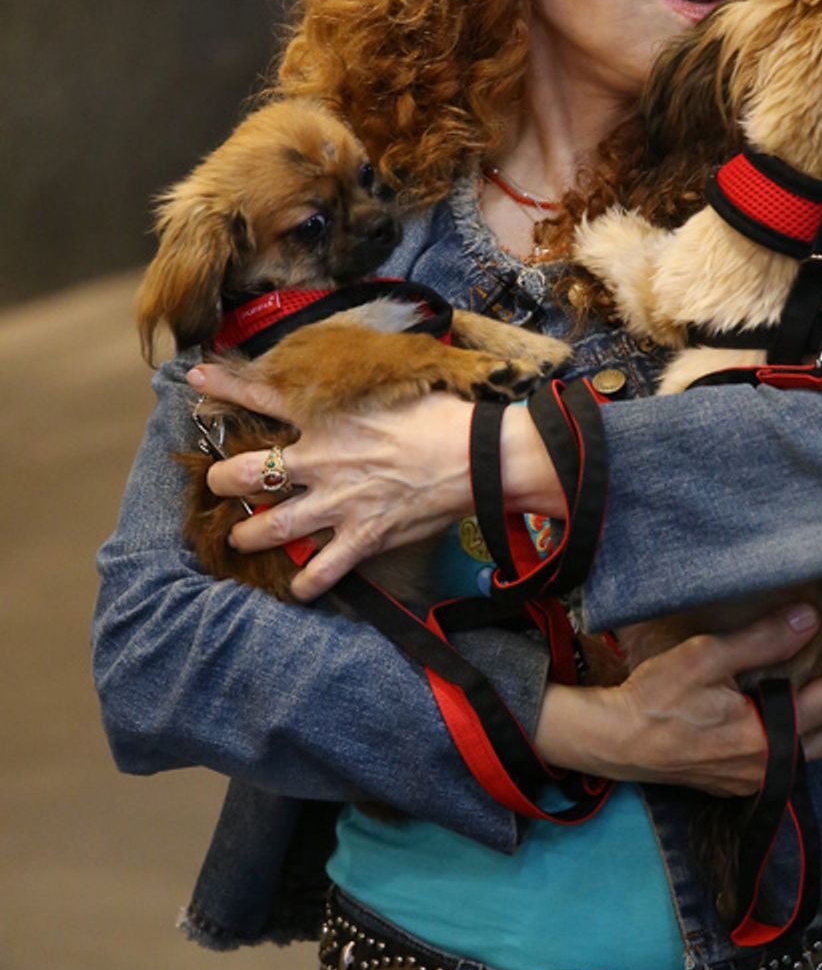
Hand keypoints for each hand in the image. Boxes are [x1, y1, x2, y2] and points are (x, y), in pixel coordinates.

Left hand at [186, 364, 475, 600]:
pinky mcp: (362, 538)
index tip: (195, 382)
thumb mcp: (392, 389)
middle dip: (222, 481)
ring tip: (240, 538)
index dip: (223, 388)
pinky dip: (304, 584)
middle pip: (246, 473)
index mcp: (327, 417)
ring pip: (269, 527)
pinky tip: (296, 587)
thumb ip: (357, 393)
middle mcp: (321, 461)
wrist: (478, 456)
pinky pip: (320, 571)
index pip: (261, 396)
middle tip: (219, 484)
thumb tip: (348, 383)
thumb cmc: (442, 417)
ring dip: (248, 535)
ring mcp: (338, 503)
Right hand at [535, 606, 821, 795]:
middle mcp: (767, 767)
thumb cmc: (656, 697)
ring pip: (813, 752)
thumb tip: (809, 617)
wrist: (618, 740)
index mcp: (766, 737)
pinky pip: (789, 760)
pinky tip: (793, 706)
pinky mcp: (738, 782)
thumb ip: (762, 638)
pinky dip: (804, 733)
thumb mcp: (707, 656)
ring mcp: (753, 779)